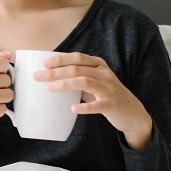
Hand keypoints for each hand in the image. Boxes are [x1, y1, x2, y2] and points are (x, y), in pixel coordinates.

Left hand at [34, 52, 153, 148]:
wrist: (132, 112)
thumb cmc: (107, 95)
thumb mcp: (94, 82)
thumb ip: (78, 77)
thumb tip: (51, 77)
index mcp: (99, 65)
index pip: (77, 58)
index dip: (60, 59)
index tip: (44, 63)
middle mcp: (105, 74)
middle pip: (77, 69)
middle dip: (56, 72)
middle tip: (38, 77)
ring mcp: (109, 89)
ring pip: (85, 82)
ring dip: (65, 84)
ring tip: (49, 88)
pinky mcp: (112, 105)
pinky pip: (98, 105)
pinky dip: (85, 107)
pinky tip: (73, 108)